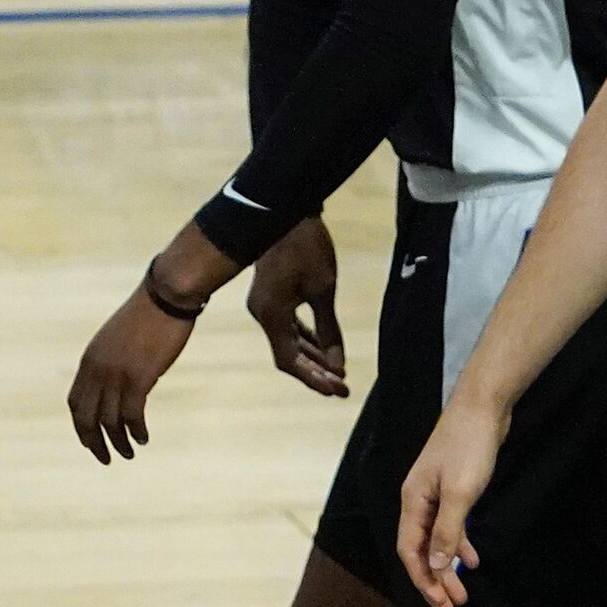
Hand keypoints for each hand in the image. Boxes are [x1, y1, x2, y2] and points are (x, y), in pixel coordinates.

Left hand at [68, 286, 196, 462]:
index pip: (76, 401)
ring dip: (118, 441)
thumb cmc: (152, 313)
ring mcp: (117, 373)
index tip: (92, 440)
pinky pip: (132, 414)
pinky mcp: (139, 376)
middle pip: (86, 416)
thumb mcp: (123, 338)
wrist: (166, 296)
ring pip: (109, 419)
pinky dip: (136, 430)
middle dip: (93, 442)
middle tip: (106, 458)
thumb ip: (117, 359)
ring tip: (129, 454)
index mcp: (90, 359)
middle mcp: (97, 369)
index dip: (81, 425)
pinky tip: (144, 439)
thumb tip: (129, 378)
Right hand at [246, 218, 346, 396]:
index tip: (337, 390)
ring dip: (312, 357)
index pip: (289, 360)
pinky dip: (306, 340)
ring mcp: (264, 307)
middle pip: (288, 355)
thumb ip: (330, 329)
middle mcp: (263, 315)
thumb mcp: (324, 290)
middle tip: (343, 388)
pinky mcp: (271, 298)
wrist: (285, 216)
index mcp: (272, 316)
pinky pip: (289, 327)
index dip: (313, 378)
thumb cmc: (308, 250)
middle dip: (316, 372)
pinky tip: (324, 350)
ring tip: (339, 374)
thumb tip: (337, 364)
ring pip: (289, 342)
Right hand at [397, 396, 505, 606]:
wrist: (483, 408)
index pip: (410, 552)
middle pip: (421, 551)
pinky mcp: (453, 488)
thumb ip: (447, 529)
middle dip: (435, 581)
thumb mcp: (460, 493)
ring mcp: (435, 495)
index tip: (440, 604)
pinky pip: (452, 526)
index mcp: (412, 503)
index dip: (423, 581)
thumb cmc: (469, 446)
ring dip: (448, 566)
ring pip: (437, 541)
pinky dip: (461, 544)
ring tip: (463, 591)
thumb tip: (434, 564)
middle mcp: (418, 501)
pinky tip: (474, 559)